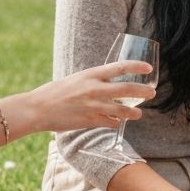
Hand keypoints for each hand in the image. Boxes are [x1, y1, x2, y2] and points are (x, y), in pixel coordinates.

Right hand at [18, 60, 156, 134]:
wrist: (37, 108)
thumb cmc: (55, 92)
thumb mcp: (76, 79)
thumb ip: (93, 81)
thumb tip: (107, 82)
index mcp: (90, 74)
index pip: (120, 67)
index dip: (137, 67)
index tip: (149, 68)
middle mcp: (94, 88)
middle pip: (127, 89)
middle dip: (143, 92)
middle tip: (152, 93)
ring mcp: (93, 105)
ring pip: (122, 110)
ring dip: (133, 113)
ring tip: (138, 114)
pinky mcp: (90, 120)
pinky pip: (110, 122)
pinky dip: (116, 123)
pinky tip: (117, 123)